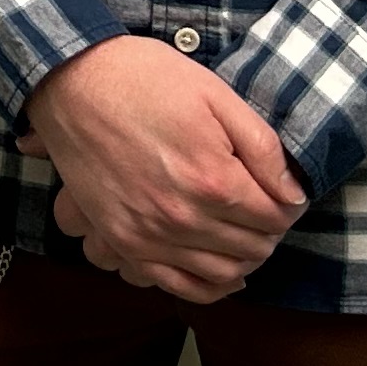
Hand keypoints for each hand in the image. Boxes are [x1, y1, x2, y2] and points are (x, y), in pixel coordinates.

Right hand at [21, 35, 305, 301]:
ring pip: (220, 274)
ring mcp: (150, 235)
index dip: (287, 205)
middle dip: (268, 231)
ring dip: (243, 259)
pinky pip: (175, 285)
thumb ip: (262, 147)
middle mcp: (184, 217)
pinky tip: (217, 271)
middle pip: (252, 248)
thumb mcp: (216, 94)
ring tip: (244, 236)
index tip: (283, 193)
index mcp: (214, 179)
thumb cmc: (146, 78)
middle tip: (265, 211)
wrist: (73, 80)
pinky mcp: (123, 241)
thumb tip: (293, 194)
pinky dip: (206, 287)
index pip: (275, 216)